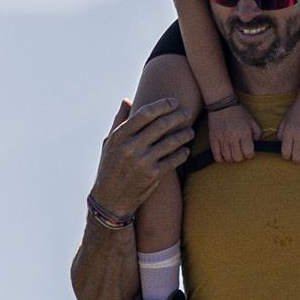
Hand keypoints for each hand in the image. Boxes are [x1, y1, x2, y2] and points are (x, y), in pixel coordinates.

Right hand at [93, 98, 192, 215]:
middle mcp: (131, 147)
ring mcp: (142, 161)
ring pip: (170, 142)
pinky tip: (186, 149)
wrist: (110, 199)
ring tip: (190, 131)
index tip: (173, 102)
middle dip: (177, 116)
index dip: (162, 105)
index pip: (144, 114)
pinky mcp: (153, 175)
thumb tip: (127, 100)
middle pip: (160, 125)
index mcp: (120, 136)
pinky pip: (173, 160)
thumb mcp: (109, 143)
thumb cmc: (110, 167)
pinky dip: (182, 153)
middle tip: (187, 112)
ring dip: (183, 134)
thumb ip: (119, 121)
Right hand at [204, 99, 257, 165]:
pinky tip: (224, 154)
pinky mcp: (213, 139)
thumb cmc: (239, 113)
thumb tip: (257, 144)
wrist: (222, 104)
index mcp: (244, 132)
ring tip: (233, 152)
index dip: (250, 154)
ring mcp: (222, 139)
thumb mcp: (252, 121)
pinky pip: (216, 156)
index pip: (248, 152)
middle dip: (241, 157)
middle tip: (241, 152)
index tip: (249, 151)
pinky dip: (221, 158)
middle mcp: (232, 137)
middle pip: (237, 157)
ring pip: (227, 158)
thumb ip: (258, 133)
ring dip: (232, 158)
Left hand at [269, 107, 299, 166]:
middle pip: (297, 158)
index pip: (285, 153)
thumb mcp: (284, 120)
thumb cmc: (296, 110)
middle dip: (296, 160)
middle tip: (297, 155)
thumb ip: (280, 133)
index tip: (289, 153)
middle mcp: (299, 135)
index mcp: (288, 132)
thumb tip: (281, 145)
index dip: (286, 157)